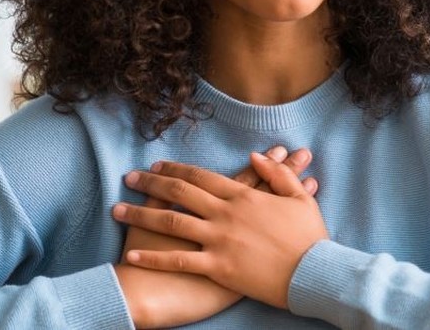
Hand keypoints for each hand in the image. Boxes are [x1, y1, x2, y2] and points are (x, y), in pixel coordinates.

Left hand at [113, 152, 329, 309]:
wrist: (312, 273)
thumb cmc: (309, 238)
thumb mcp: (300, 199)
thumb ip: (277, 175)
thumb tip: (255, 157)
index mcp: (244, 197)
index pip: (202, 176)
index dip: (177, 169)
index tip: (158, 166)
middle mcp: (226, 214)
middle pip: (181, 193)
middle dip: (152, 183)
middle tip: (131, 178)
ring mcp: (219, 240)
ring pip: (172, 222)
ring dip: (141, 214)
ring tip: (117, 209)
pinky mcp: (217, 267)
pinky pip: (178, 261)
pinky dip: (153, 257)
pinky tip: (132, 254)